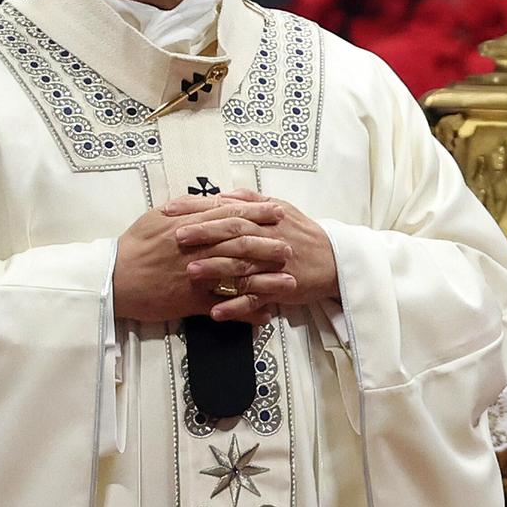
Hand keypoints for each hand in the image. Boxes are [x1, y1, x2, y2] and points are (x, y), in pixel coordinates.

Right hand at [113, 196, 288, 325]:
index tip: (277, 210)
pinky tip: (265, 314)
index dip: (256, 213)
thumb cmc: (133, 247)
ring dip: (267, 279)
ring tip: (290, 281)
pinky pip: (225, 306)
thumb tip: (208, 199)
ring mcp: (196, 276)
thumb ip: (184, 207)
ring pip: (238, 275)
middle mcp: (196, 249)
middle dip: (268, 244)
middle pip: (240, 244)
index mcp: (187, 225)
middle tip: (290, 245)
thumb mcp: (155, 217)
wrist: (114, 279)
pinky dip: (247, 311)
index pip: (228, 215)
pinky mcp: (192, 301)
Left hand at [173, 189, 338, 320]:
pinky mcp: (282, 288)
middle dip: (204, 234)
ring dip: (216, 270)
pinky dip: (236, 306)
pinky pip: (257, 299)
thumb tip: (219, 194)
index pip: (227, 208)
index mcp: (265, 215)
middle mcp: (269, 237)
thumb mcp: (280, 208)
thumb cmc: (301, 232)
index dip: (197, 208)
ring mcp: (275, 264)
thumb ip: (248, 201)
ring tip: (190, 274)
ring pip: (243, 266)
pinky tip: (215, 312)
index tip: (170, 210)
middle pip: (234, 233)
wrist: (336, 260)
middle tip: (176, 238)